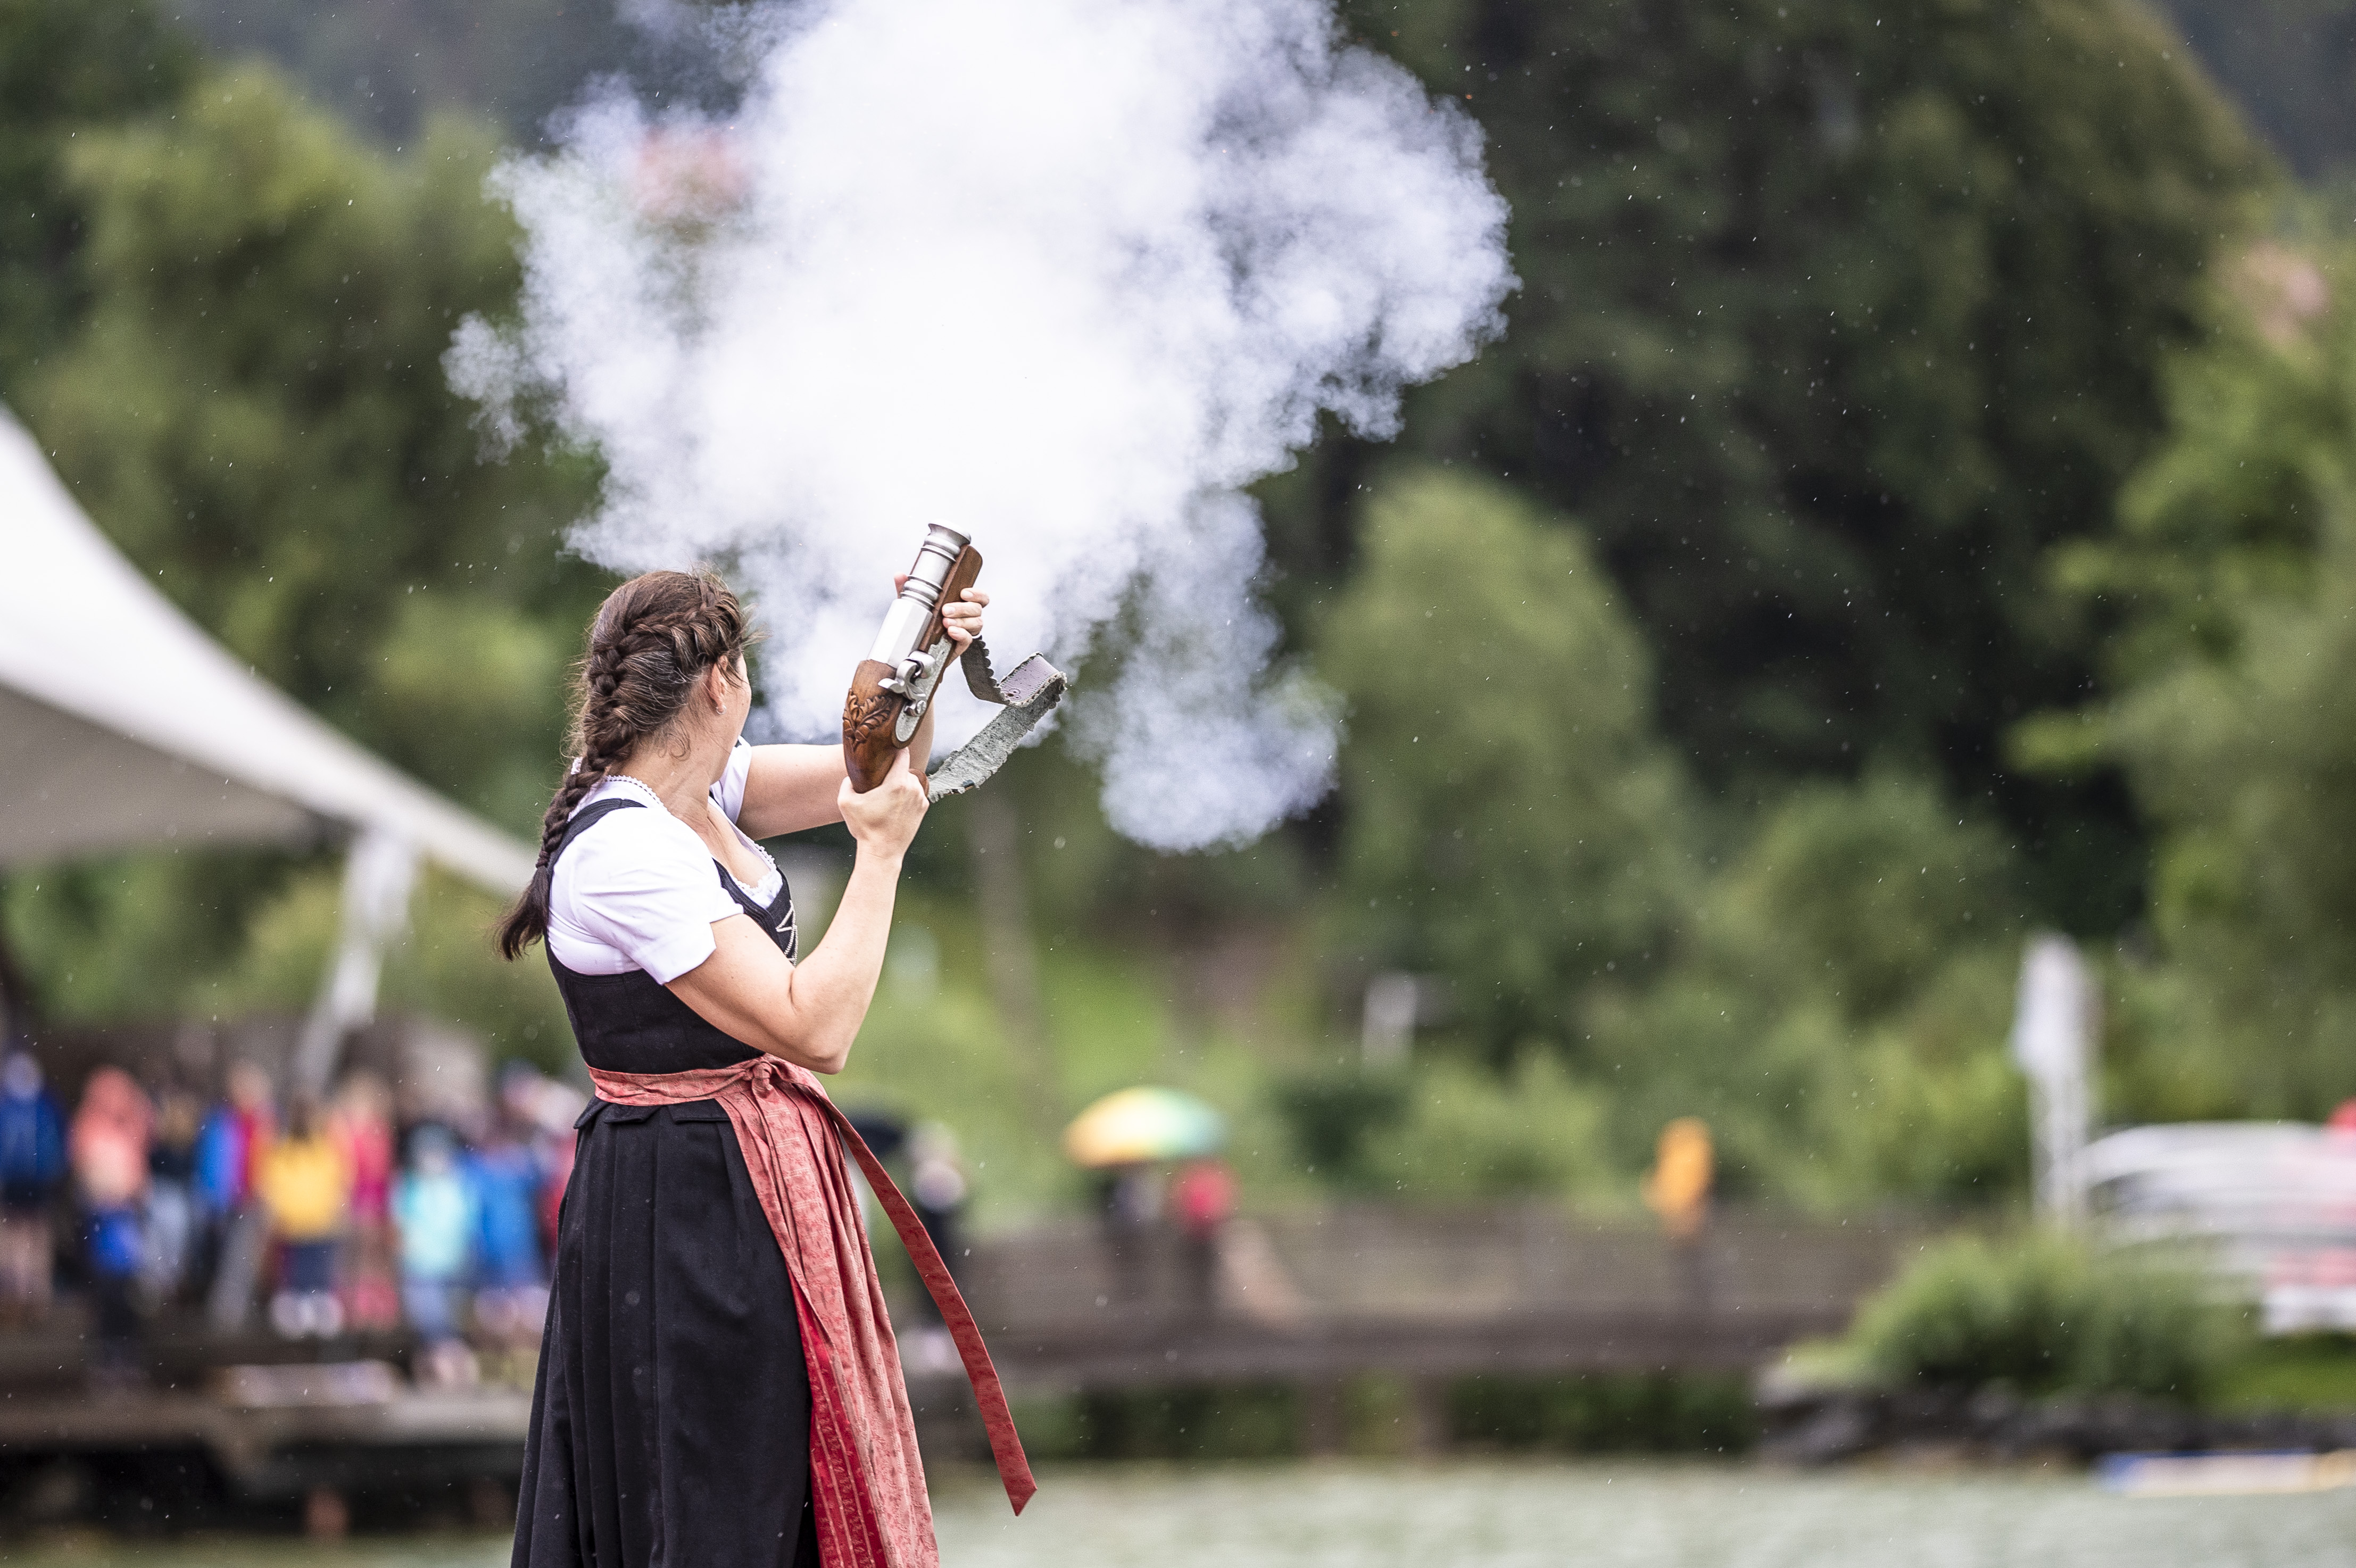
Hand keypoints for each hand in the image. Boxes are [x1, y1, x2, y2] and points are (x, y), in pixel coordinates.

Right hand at [837, 744, 927, 858]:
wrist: (882, 852)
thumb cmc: (865, 828)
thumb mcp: (846, 802)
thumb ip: (847, 782)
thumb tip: (852, 775)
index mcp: (897, 783)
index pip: (903, 753)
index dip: (896, 748)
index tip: (889, 748)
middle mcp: (913, 788)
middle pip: (905, 769)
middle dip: (893, 772)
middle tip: (881, 781)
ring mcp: (921, 799)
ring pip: (911, 781)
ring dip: (901, 784)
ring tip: (887, 796)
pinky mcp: (924, 809)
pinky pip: (916, 794)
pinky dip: (907, 796)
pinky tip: (895, 805)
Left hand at [898, 574, 987, 655]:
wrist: (915, 649)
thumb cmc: (921, 624)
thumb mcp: (914, 604)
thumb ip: (909, 589)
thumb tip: (900, 575)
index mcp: (961, 603)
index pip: (980, 597)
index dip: (977, 594)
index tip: (964, 593)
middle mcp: (967, 617)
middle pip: (977, 609)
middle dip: (962, 608)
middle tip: (946, 610)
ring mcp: (965, 631)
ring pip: (976, 623)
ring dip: (961, 621)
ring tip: (946, 622)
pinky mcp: (961, 645)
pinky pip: (969, 639)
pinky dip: (961, 634)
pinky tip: (951, 632)